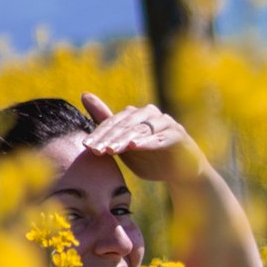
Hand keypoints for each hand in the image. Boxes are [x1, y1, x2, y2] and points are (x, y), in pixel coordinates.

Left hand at [81, 93, 205, 182]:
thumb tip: (84, 94)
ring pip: (141, 129)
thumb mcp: (125, 144)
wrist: (181, 172)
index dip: (99, 134)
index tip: (86, 147)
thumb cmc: (150, 157)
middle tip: (96, 150)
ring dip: (125, 139)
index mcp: (136, 115)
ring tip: (112, 149)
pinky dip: (148, 142)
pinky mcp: (178, 135)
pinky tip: (135, 146)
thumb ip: (107, 123)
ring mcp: (165, 123)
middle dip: (110, 138)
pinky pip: (161, 138)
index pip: (113, 122)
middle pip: (126, 124)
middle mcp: (150, 114)